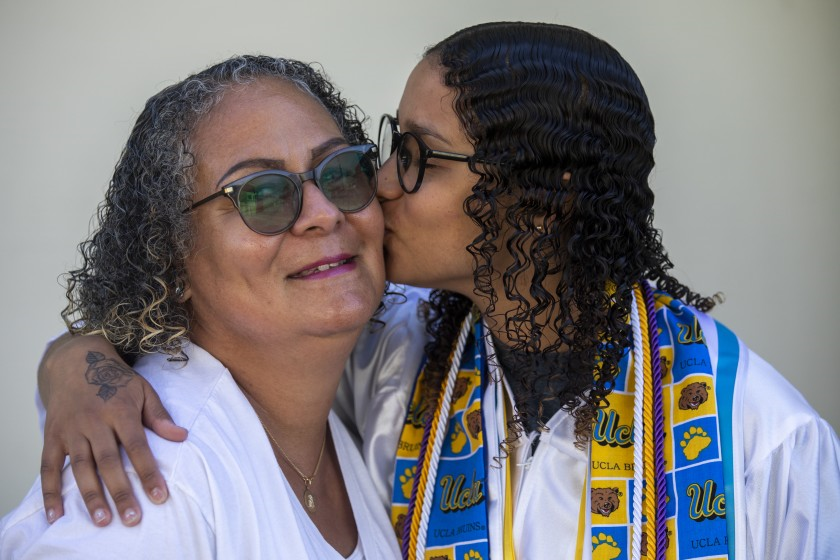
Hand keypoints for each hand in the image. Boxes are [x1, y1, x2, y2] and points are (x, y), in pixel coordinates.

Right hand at [38, 333, 187, 525]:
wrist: (74, 363)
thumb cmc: (115, 380)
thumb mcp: (143, 390)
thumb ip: (159, 415)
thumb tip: (182, 436)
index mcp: (120, 411)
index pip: (137, 446)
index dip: (148, 472)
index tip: (159, 496)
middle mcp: (94, 422)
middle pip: (108, 461)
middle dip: (121, 492)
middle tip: (132, 518)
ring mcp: (71, 430)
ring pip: (81, 467)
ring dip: (91, 495)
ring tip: (102, 520)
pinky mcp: (52, 437)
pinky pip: (49, 467)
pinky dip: (50, 492)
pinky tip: (56, 514)